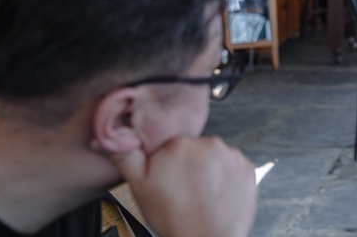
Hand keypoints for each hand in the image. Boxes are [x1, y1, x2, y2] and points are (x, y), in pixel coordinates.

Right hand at [110, 136, 256, 236]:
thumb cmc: (174, 218)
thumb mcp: (140, 188)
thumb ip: (126, 158)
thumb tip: (108, 138)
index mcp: (181, 144)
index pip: (173, 145)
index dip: (169, 164)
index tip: (169, 180)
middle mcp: (210, 144)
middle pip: (196, 150)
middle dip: (190, 166)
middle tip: (184, 191)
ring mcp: (232, 155)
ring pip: (215, 158)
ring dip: (209, 171)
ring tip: (201, 195)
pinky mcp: (248, 168)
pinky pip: (234, 167)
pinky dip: (227, 178)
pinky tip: (217, 195)